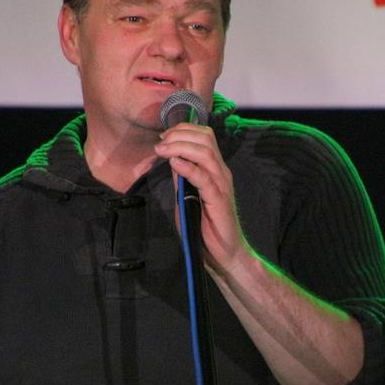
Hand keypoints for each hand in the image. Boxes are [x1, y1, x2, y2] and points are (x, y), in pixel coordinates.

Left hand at [154, 123, 249, 273]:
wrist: (223, 254)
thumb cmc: (204, 227)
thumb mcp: (187, 197)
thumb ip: (182, 178)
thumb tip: (172, 158)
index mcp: (215, 169)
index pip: (205, 136)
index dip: (183, 130)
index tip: (163, 137)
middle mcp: (221, 172)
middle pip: (206, 138)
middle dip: (180, 134)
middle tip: (161, 142)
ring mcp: (221, 185)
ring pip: (205, 153)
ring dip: (180, 147)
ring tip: (162, 150)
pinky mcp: (218, 200)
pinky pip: (203, 178)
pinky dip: (187, 167)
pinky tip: (174, 163)